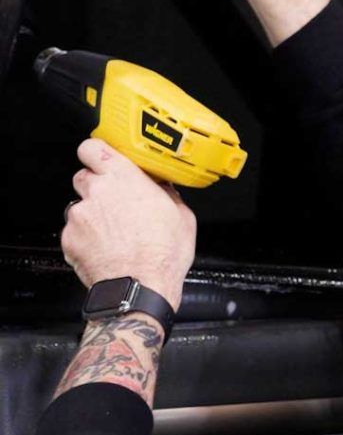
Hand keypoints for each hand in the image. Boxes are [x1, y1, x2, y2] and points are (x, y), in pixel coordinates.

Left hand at [62, 140, 196, 310]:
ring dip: (92, 215)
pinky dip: (85, 238)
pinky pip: (74, 232)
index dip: (96, 153)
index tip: (104, 159)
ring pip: (79, 206)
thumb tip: (164, 188)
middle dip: (97, 187)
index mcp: (123, 178)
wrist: (140, 288)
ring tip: (113, 233)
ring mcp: (79, 216)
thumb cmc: (162, 254)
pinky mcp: (68, 239)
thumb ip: (167, 194)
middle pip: (84, 176)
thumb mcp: (181, 216)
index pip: (92, 147)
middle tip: (115, 202)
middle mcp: (96, 192)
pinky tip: (105, 248)